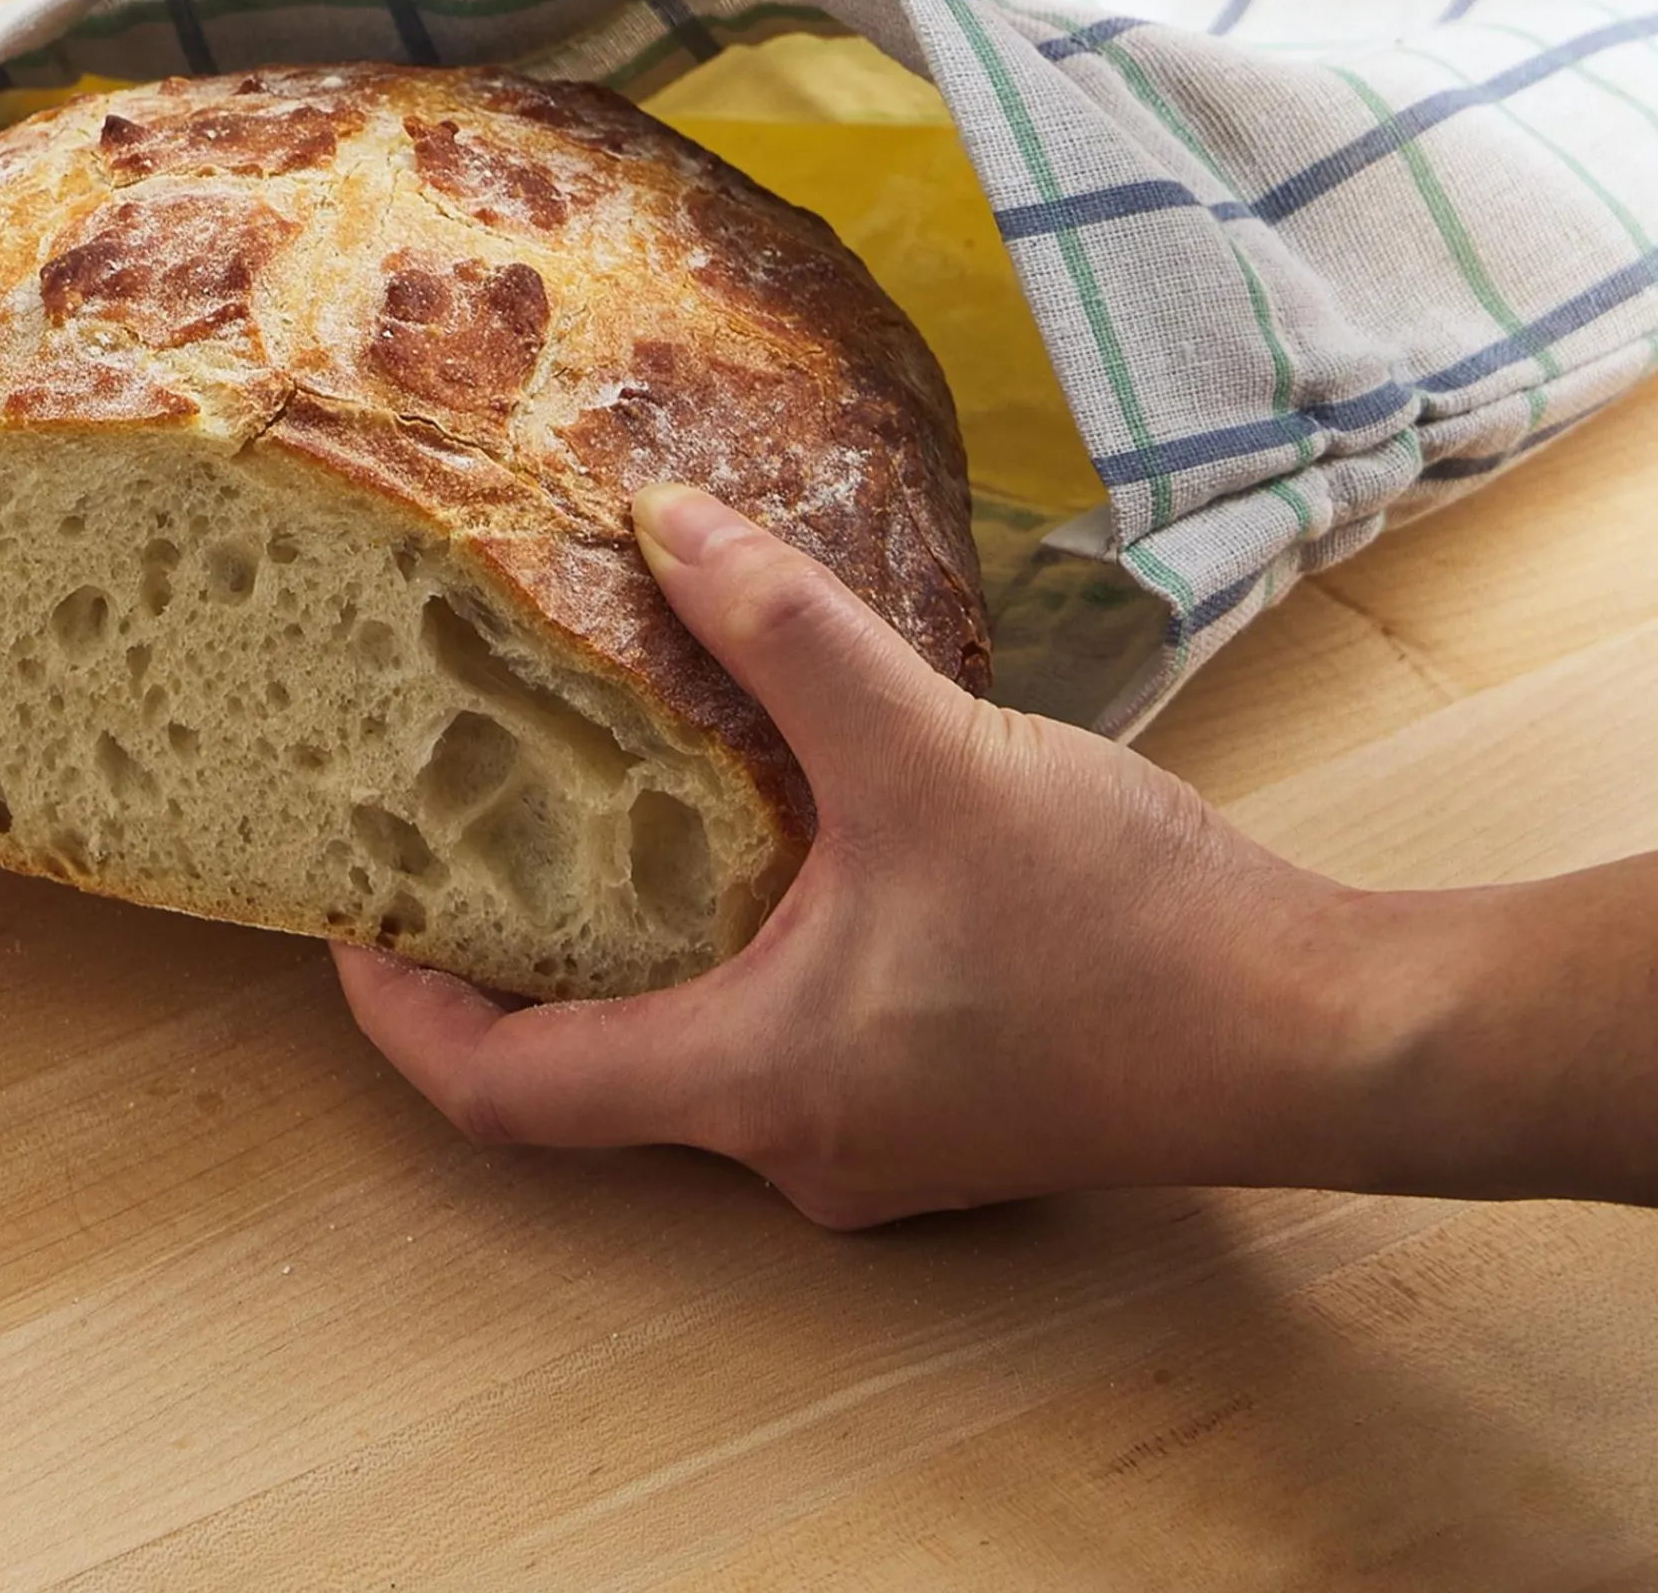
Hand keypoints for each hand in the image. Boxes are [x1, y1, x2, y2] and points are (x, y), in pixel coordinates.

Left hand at [335, 486, 1388, 1224]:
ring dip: (629, 953)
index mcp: (752, 1085)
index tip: (344, 919)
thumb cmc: (1123, 925)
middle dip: (507, 965)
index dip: (398, 1015)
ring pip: (689, 1057)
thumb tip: (661, 520)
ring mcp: (868, 1145)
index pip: (505, 1095)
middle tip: (457, 833)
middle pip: (584, 1079)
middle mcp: (788, 1145)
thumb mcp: (925, 750)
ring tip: (590, 814)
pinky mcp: (934, 1113)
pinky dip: (731, 959)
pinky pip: (780, 1046)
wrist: (1322, 1034)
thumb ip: (783, 632)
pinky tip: (762, 848)